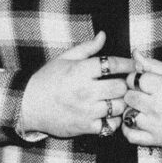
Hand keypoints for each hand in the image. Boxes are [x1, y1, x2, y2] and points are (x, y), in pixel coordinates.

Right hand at [20, 32, 134, 137]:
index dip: (127, 63)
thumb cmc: (47, 80)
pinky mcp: (85, 127)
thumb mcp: (64, 58)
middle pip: (120, 87)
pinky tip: (110, 114)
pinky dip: (114, 120)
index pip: (113, 64)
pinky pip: (110, 125)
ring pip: (118, 107)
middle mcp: (85, 90)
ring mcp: (86, 110)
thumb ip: (87, 48)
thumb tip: (103, 35)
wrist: (27, 105)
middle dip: (125, 84)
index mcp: (81, 70)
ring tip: (119, 98)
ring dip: (122, 102)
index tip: (133, 64)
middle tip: (126, 83)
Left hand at [121, 50, 161, 148]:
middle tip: (142, 94)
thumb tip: (135, 53)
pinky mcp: (157, 140)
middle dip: (132, 93)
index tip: (142, 81)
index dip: (136, 78)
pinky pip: (131, 136)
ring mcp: (156, 124)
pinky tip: (134, 123)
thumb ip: (153, 64)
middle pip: (128, 96)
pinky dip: (127, 130)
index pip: (133, 78)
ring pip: (127, 115)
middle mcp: (157, 106)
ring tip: (140, 108)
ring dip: (131, 110)